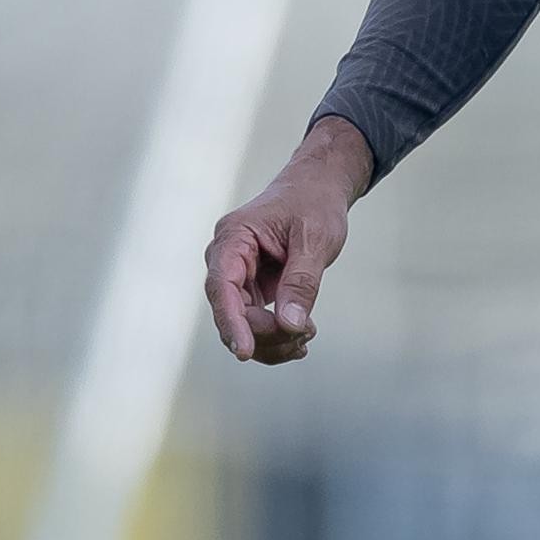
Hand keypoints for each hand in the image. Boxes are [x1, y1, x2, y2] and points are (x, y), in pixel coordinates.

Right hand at [204, 117, 373, 365]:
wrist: (318, 187)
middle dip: (266, 333)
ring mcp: (238, 275)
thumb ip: (301, 282)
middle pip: (232, 310)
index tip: (245, 352)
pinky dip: (277, 335)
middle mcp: (228, 258)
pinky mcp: (252, 287)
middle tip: (306, 334)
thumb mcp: (315, 239)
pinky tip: (300, 341)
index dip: (231, 322)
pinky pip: (255, 321)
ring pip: (242, 323)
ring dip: (273, 339)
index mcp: (234, 236)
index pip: (221, 286)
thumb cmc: (314, 203)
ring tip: (307, 335)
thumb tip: (289, 325)